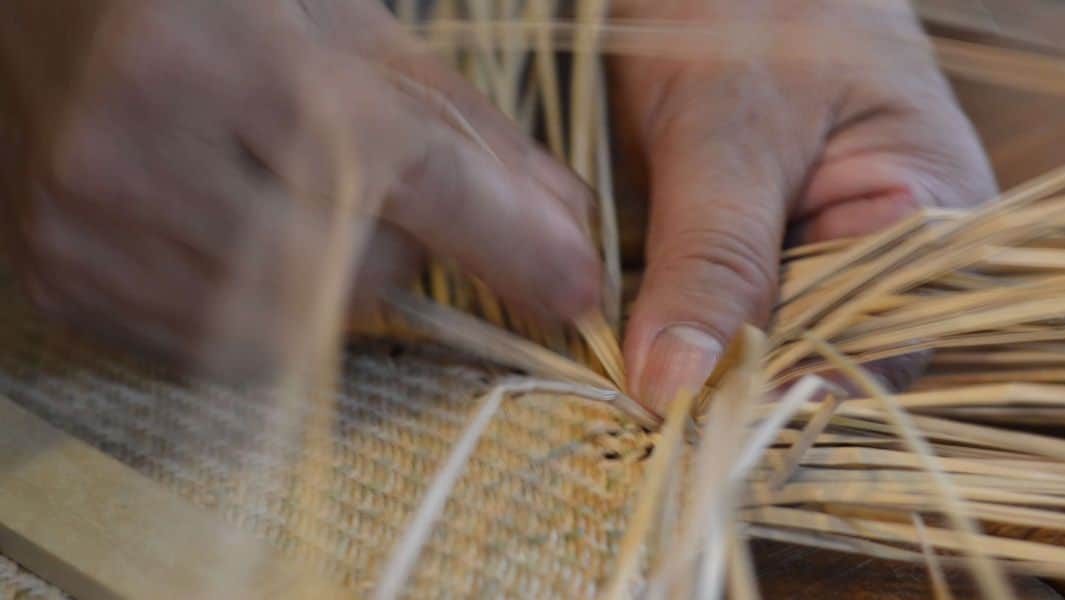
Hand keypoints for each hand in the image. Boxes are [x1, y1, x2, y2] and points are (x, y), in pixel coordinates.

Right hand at [0, 0, 600, 375]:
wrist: (41, 8)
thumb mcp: (344, 24)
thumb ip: (461, 123)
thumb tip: (564, 220)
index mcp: (218, 53)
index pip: (407, 174)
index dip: (508, 239)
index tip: (574, 287)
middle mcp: (137, 148)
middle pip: (352, 273)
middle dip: (400, 248)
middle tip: (372, 193)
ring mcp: (85, 228)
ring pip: (289, 330)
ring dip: (332, 283)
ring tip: (295, 205)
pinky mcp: (59, 283)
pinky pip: (213, 352)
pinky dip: (264, 316)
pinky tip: (245, 243)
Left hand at [612, 0, 995, 411]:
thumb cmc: (753, 7)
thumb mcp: (730, 130)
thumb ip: (713, 259)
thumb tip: (677, 389)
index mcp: (933, 220)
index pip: (872, 351)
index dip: (782, 396)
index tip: (691, 418)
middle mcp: (886, 256)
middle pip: (814, 360)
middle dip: (729, 386)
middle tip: (641, 402)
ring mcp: (820, 254)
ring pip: (761, 345)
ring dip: (696, 362)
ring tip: (629, 375)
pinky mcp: (762, 251)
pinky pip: (725, 314)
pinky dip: (679, 329)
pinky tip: (633, 340)